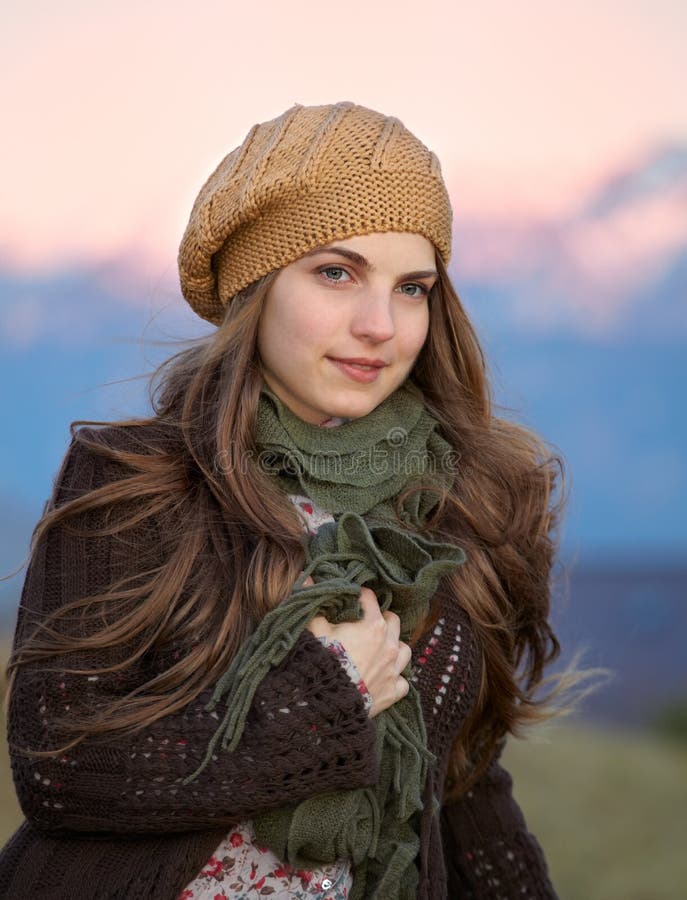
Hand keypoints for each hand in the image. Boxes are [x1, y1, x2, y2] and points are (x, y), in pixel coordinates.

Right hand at [305, 581, 411, 717]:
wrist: (328, 701)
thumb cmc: (322, 661)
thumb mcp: (314, 628)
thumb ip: (314, 603)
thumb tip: (306, 578)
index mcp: (373, 624)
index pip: (370, 598)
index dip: (360, 597)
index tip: (352, 599)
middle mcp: (389, 644)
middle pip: (394, 620)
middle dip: (382, 618)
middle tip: (367, 623)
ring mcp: (393, 669)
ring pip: (405, 650)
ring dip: (395, 647)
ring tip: (382, 648)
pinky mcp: (392, 691)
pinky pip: (403, 682)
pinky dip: (396, 679)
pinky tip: (385, 678)